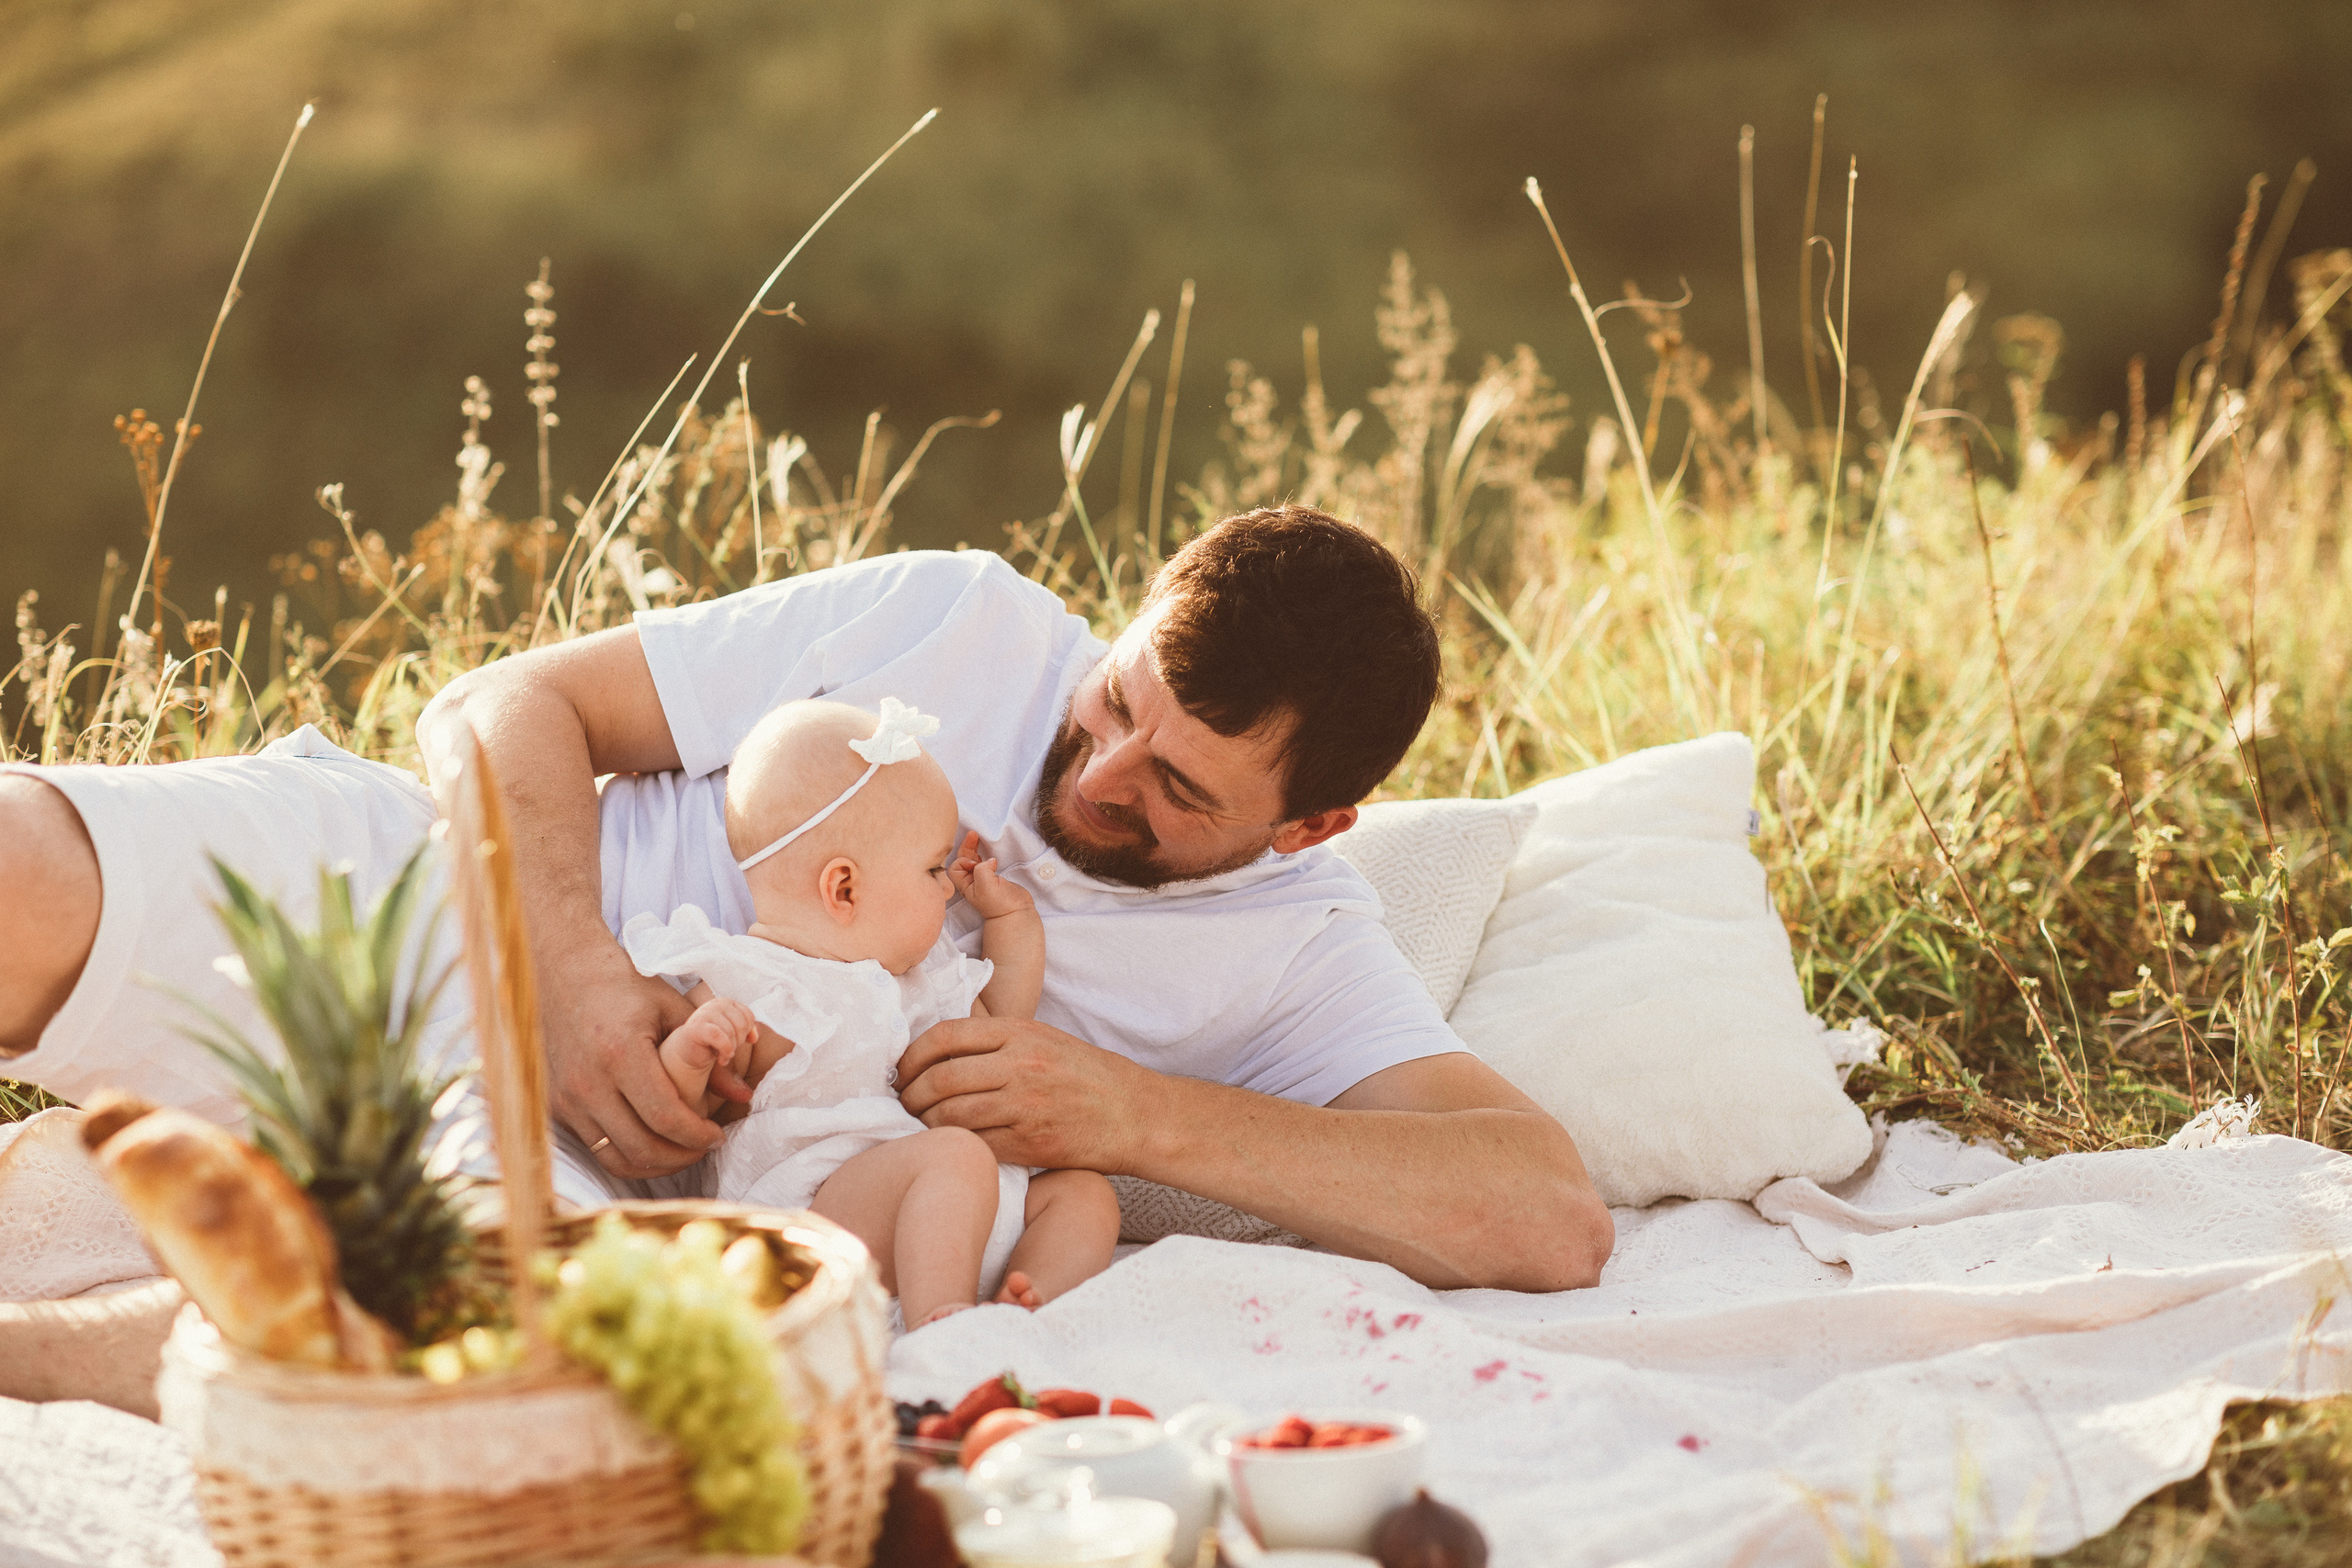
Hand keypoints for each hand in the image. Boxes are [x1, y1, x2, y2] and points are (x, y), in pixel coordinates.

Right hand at [540, 940, 717, 1178]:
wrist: (562, 973)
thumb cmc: (625, 987)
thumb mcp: (673, 1009)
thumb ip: (710, 1052)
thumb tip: (742, 1093)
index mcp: (620, 1053)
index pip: (665, 1116)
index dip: (697, 1136)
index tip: (717, 1135)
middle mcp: (587, 1082)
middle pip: (640, 1146)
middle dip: (681, 1157)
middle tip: (704, 1149)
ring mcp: (566, 1098)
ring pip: (614, 1157)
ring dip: (654, 1165)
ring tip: (681, 1152)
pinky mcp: (556, 1106)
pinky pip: (595, 1147)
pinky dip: (627, 1155)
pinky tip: (651, 1145)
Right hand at [663, 997, 758, 1075]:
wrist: (689, 1053)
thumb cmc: (713, 1043)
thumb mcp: (734, 1034)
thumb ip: (747, 1031)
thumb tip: (755, 1038)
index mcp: (726, 1003)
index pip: (748, 1016)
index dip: (747, 1033)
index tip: (737, 1041)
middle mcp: (715, 1004)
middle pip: (741, 1024)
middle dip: (739, 1041)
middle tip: (729, 1049)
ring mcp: (704, 1014)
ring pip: (731, 1032)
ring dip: (731, 1050)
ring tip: (725, 1055)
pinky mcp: (696, 1027)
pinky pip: (720, 1037)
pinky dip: (725, 1051)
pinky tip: (722, 1060)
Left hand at [895, 1015, 1148, 1170]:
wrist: (1135, 1115)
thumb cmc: (1088, 1077)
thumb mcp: (1044, 1039)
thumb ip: (996, 1041)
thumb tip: (936, 1054)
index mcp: (1021, 1032)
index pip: (946, 1035)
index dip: (912, 1056)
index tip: (902, 1072)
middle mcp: (1021, 1064)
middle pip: (940, 1078)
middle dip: (911, 1095)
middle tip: (904, 1105)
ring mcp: (1026, 1105)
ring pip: (951, 1115)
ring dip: (925, 1125)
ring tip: (920, 1128)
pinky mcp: (1031, 1143)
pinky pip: (976, 1145)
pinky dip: (955, 1147)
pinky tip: (950, 1147)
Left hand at [949, 830, 1034, 920]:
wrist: (1016, 912)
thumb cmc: (999, 904)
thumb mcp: (986, 886)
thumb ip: (981, 869)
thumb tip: (988, 860)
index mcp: (965, 885)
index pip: (955, 867)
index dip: (964, 861)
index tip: (976, 863)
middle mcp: (971, 881)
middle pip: (963, 859)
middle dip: (967, 846)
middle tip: (973, 834)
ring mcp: (982, 879)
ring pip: (973, 859)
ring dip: (974, 848)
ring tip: (977, 836)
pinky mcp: (993, 877)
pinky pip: (984, 862)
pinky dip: (984, 854)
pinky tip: (989, 852)